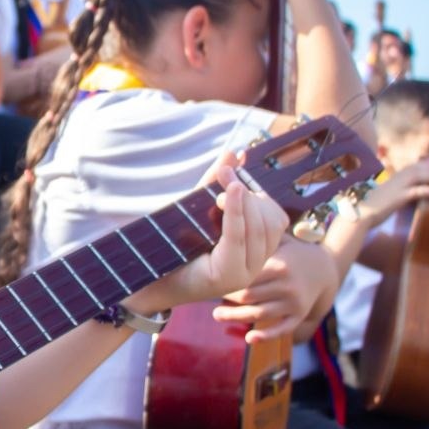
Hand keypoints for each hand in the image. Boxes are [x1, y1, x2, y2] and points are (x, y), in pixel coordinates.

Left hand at [131, 162, 287, 314]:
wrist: (153, 276)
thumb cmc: (178, 243)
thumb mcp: (201, 208)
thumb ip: (218, 182)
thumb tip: (235, 152)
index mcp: (256, 249)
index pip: (276, 218)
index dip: (260, 193)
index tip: (234, 174)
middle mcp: (256, 263)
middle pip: (270, 221)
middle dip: (249, 193)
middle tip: (225, 176)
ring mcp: (245, 273)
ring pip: (258, 228)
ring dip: (242, 201)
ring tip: (220, 189)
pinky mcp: (229, 275)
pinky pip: (238, 237)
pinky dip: (234, 212)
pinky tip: (227, 195)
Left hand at [212, 238, 337, 342]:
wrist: (324, 268)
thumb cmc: (292, 252)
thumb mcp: (278, 241)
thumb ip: (257, 236)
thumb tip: (227, 218)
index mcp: (279, 266)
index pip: (247, 277)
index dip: (228, 281)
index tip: (214, 280)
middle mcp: (287, 286)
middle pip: (250, 297)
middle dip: (228, 300)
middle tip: (210, 302)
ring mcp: (294, 303)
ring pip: (260, 314)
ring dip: (236, 317)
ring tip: (217, 314)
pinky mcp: (299, 315)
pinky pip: (282, 329)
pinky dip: (266, 336)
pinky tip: (249, 338)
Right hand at [356, 160, 428, 228]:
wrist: (358, 214)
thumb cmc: (367, 208)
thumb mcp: (381, 198)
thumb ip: (390, 193)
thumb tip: (396, 196)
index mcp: (391, 179)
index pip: (409, 167)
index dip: (423, 164)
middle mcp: (394, 180)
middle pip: (416, 169)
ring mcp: (396, 188)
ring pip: (418, 176)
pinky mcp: (397, 198)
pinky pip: (415, 192)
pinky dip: (427, 190)